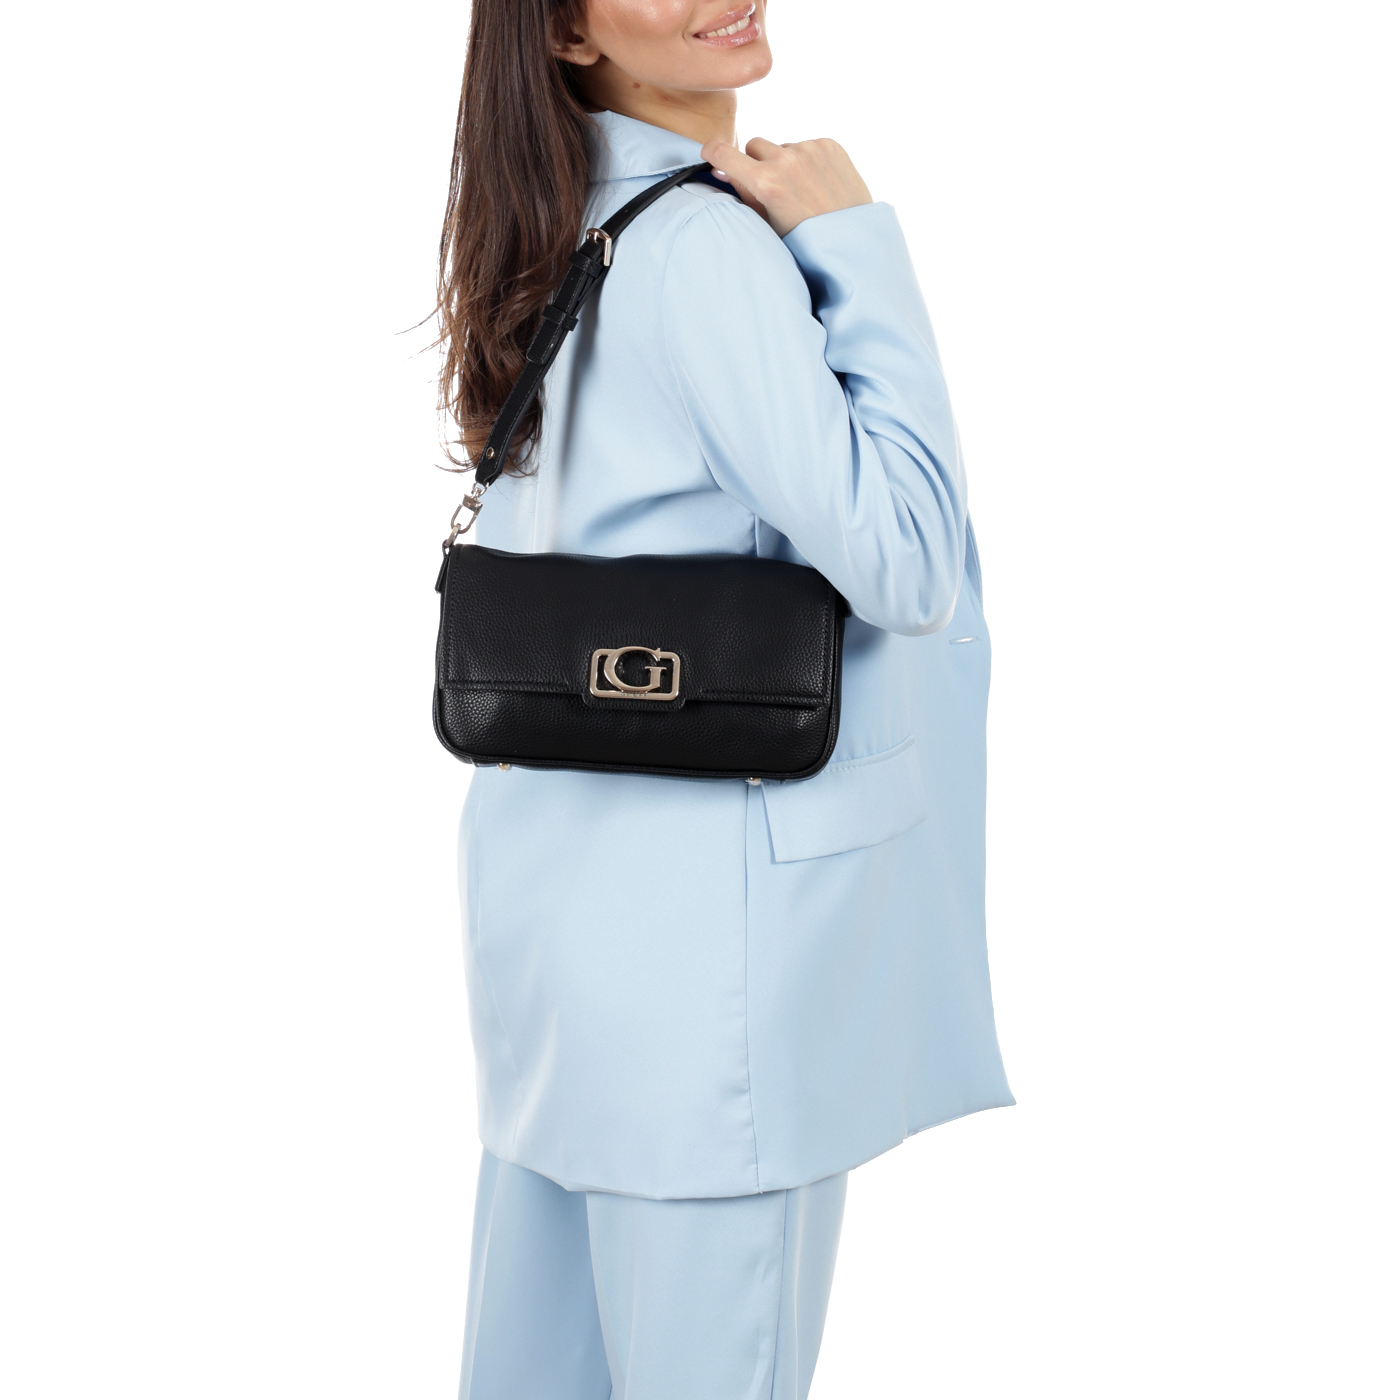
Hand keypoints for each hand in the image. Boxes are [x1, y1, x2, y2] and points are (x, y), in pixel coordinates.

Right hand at [698, 137, 872, 237]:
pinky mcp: (830, 145)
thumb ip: (743, 193)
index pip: (724, 153)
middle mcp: (787, 159)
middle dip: (757, 162)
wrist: (853, 242)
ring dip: (784, 162)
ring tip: (801, 190)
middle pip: (754, 145)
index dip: (713, 153)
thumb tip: (722, 169)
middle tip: (771, 189)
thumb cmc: (805, 242)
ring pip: (782, 147)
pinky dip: (806, 160)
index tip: (711, 155)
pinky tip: (817, 183)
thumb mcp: (766, 225)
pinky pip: (806, 145)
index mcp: (766, 182)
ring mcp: (811, 149)